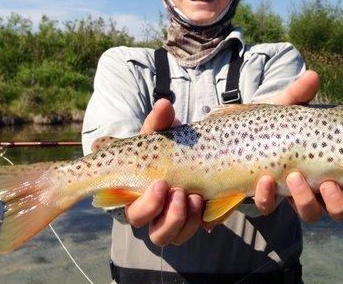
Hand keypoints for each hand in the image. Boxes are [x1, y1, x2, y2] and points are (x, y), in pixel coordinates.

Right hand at [124, 99, 202, 245]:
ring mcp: (177, 219)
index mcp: (138, 195)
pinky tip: (210, 202)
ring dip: (185, 220)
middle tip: (180, 192)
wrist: (194, 151)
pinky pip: (201, 228)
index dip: (145, 205)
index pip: (132, 213)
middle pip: (156, 234)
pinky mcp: (197, 218)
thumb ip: (160, 121)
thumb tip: (164, 104)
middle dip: (169, 216)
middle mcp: (156, 214)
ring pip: (176, 237)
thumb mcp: (162, 133)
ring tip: (195, 196)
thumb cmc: (167, 145)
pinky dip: (206, 218)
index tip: (160, 183)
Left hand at [252, 70, 342, 221]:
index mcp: (328, 163)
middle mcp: (314, 185)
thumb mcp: (284, 107)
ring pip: (310, 213)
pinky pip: (270, 207)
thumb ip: (298, 95)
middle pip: (338, 208)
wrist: (234, 134)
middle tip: (326, 184)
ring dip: (306, 200)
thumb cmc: (270, 122)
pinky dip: (268, 197)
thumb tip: (312, 75)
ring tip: (294, 177)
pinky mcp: (266, 198)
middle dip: (336, 202)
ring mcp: (290, 194)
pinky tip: (264, 179)